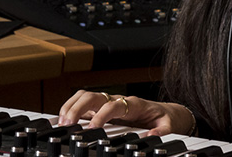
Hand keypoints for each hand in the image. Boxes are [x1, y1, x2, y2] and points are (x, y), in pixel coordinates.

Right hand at [55, 90, 191, 135]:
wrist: (166, 112)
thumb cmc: (164, 118)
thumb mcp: (169, 125)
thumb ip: (162, 131)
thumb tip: (152, 135)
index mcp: (134, 104)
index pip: (113, 105)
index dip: (101, 115)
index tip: (92, 127)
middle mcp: (118, 100)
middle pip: (93, 96)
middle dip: (77, 107)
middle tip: (68, 123)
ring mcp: (109, 102)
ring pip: (85, 97)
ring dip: (71, 106)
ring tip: (62, 122)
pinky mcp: (103, 107)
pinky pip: (84, 103)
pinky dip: (72, 109)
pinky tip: (65, 120)